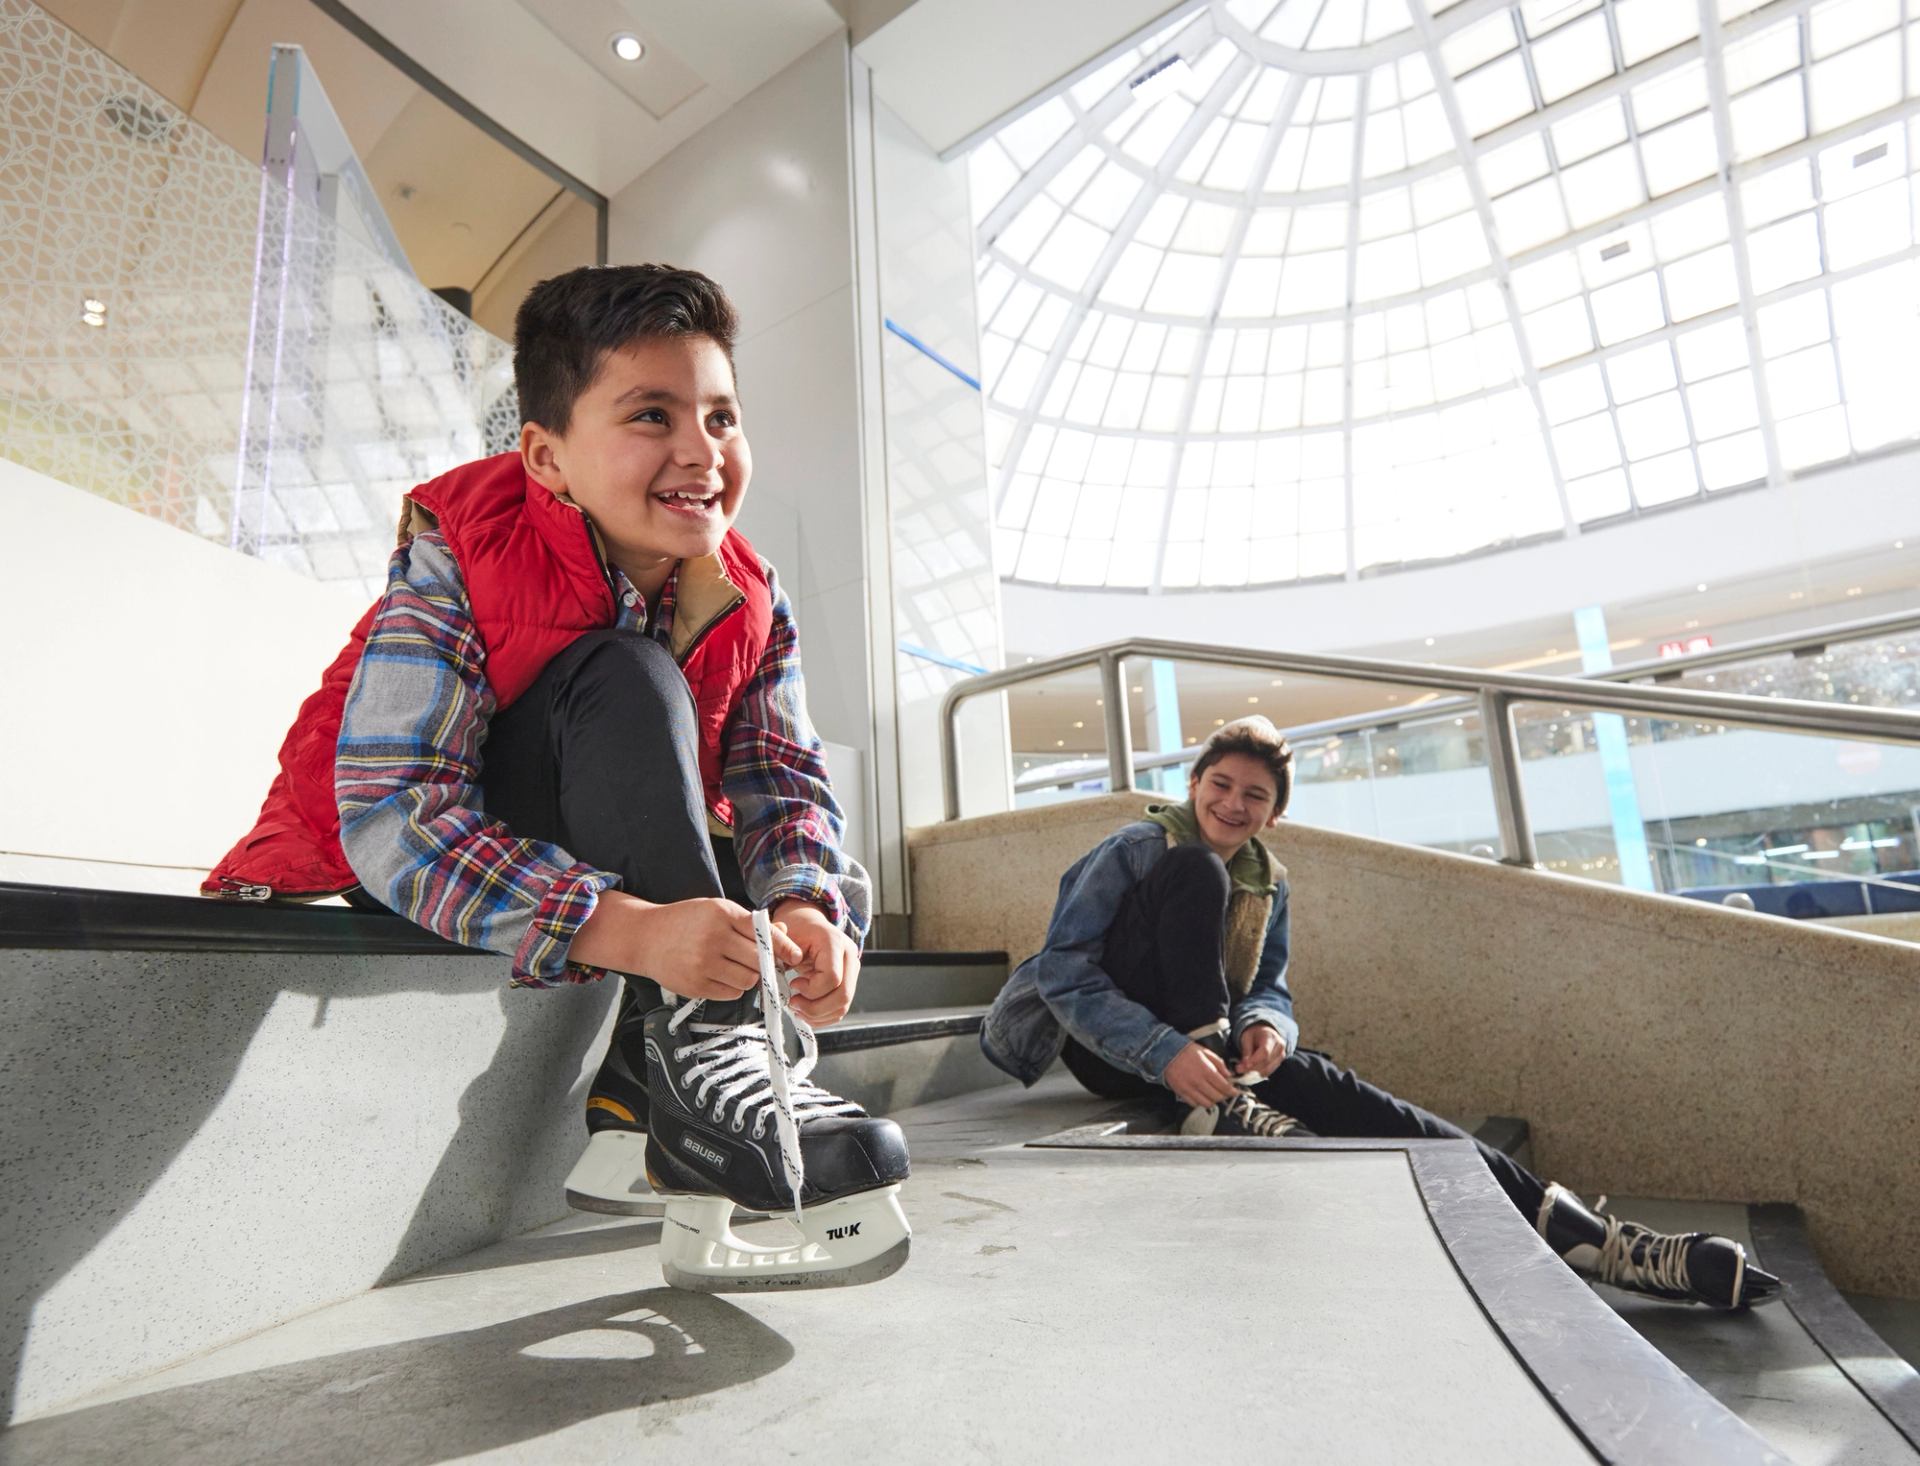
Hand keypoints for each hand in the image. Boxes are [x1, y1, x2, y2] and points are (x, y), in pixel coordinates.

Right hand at [569, 893, 801, 1001]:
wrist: (645, 937)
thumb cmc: (686, 921)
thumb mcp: (717, 910)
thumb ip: (749, 923)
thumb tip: (785, 937)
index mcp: (721, 914)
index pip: (763, 932)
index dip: (784, 946)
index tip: (796, 956)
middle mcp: (713, 938)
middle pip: (759, 960)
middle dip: (767, 964)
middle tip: (768, 964)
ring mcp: (703, 964)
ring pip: (748, 980)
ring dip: (750, 976)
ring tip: (738, 967)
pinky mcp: (696, 985)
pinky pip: (731, 993)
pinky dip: (734, 987)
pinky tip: (722, 975)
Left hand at [772, 899, 859, 1026]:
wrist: (808, 924)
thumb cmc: (796, 930)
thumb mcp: (782, 936)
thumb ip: (775, 950)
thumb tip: (774, 968)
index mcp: (835, 942)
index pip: (832, 978)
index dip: (811, 989)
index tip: (792, 984)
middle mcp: (850, 957)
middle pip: (843, 996)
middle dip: (814, 1008)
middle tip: (793, 1004)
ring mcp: (852, 971)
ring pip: (843, 1006)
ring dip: (817, 1015)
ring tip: (796, 1008)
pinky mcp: (849, 983)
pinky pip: (840, 1009)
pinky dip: (822, 1017)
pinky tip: (804, 1011)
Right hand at [1163, 1042, 1239, 1107]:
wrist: (1167, 1052)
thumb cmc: (1188, 1051)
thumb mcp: (1207, 1052)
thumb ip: (1219, 1064)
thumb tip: (1229, 1075)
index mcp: (1207, 1071)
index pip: (1224, 1087)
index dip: (1232, 1091)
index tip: (1234, 1092)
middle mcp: (1198, 1082)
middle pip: (1217, 1097)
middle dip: (1223, 1096)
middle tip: (1224, 1092)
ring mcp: (1189, 1089)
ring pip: (1207, 1103)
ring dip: (1212, 1100)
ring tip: (1213, 1094)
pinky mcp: (1181, 1093)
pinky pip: (1194, 1104)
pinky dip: (1200, 1102)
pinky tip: (1201, 1095)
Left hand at [1237, 1023, 1286, 1080]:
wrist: (1264, 1032)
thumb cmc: (1254, 1034)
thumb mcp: (1247, 1037)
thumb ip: (1246, 1051)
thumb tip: (1244, 1065)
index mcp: (1271, 1037)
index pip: (1265, 1052)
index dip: (1254, 1060)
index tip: (1244, 1066)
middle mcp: (1279, 1047)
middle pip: (1266, 1062)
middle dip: (1252, 1069)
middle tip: (1239, 1069)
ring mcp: (1281, 1056)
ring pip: (1268, 1070)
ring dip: (1254, 1074)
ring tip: (1242, 1071)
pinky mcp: (1278, 1063)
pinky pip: (1268, 1072)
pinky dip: (1258, 1074)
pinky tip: (1249, 1073)